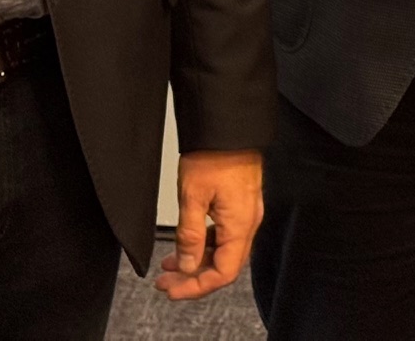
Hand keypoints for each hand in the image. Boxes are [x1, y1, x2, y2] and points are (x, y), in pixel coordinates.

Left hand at [156, 150, 262, 300]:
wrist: (227, 125)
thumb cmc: (214, 154)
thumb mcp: (192, 197)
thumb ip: (190, 236)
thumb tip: (187, 265)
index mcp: (240, 225)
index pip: (223, 273)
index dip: (196, 286)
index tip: (173, 289)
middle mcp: (249, 223)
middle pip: (224, 265)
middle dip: (193, 277)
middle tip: (166, 281)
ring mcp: (246, 213)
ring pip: (224, 251)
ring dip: (197, 260)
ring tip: (170, 263)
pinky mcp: (241, 203)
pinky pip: (225, 234)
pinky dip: (205, 244)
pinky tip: (188, 242)